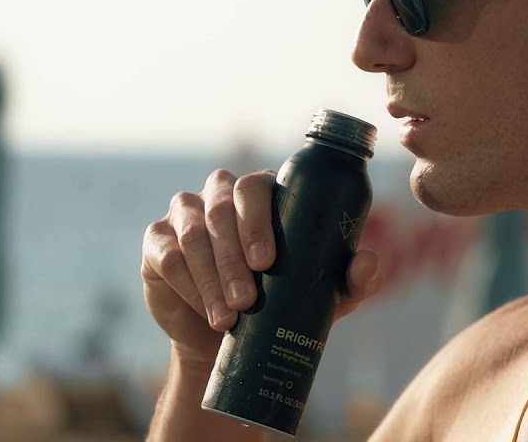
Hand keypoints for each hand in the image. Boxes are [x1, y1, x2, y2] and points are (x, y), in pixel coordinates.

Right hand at [140, 169, 381, 367]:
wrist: (229, 342)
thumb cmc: (284, 305)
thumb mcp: (323, 296)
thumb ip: (354, 279)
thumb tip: (369, 261)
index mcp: (263, 195)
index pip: (254, 186)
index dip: (256, 220)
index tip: (267, 262)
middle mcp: (220, 196)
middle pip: (220, 207)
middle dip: (233, 256)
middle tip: (248, 300)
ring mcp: (185, 215)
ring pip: (192, 232)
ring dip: (210, 276)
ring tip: (228, 317)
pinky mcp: (158, 242)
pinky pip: (165, 253)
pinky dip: (184, 281)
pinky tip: (201, 306)